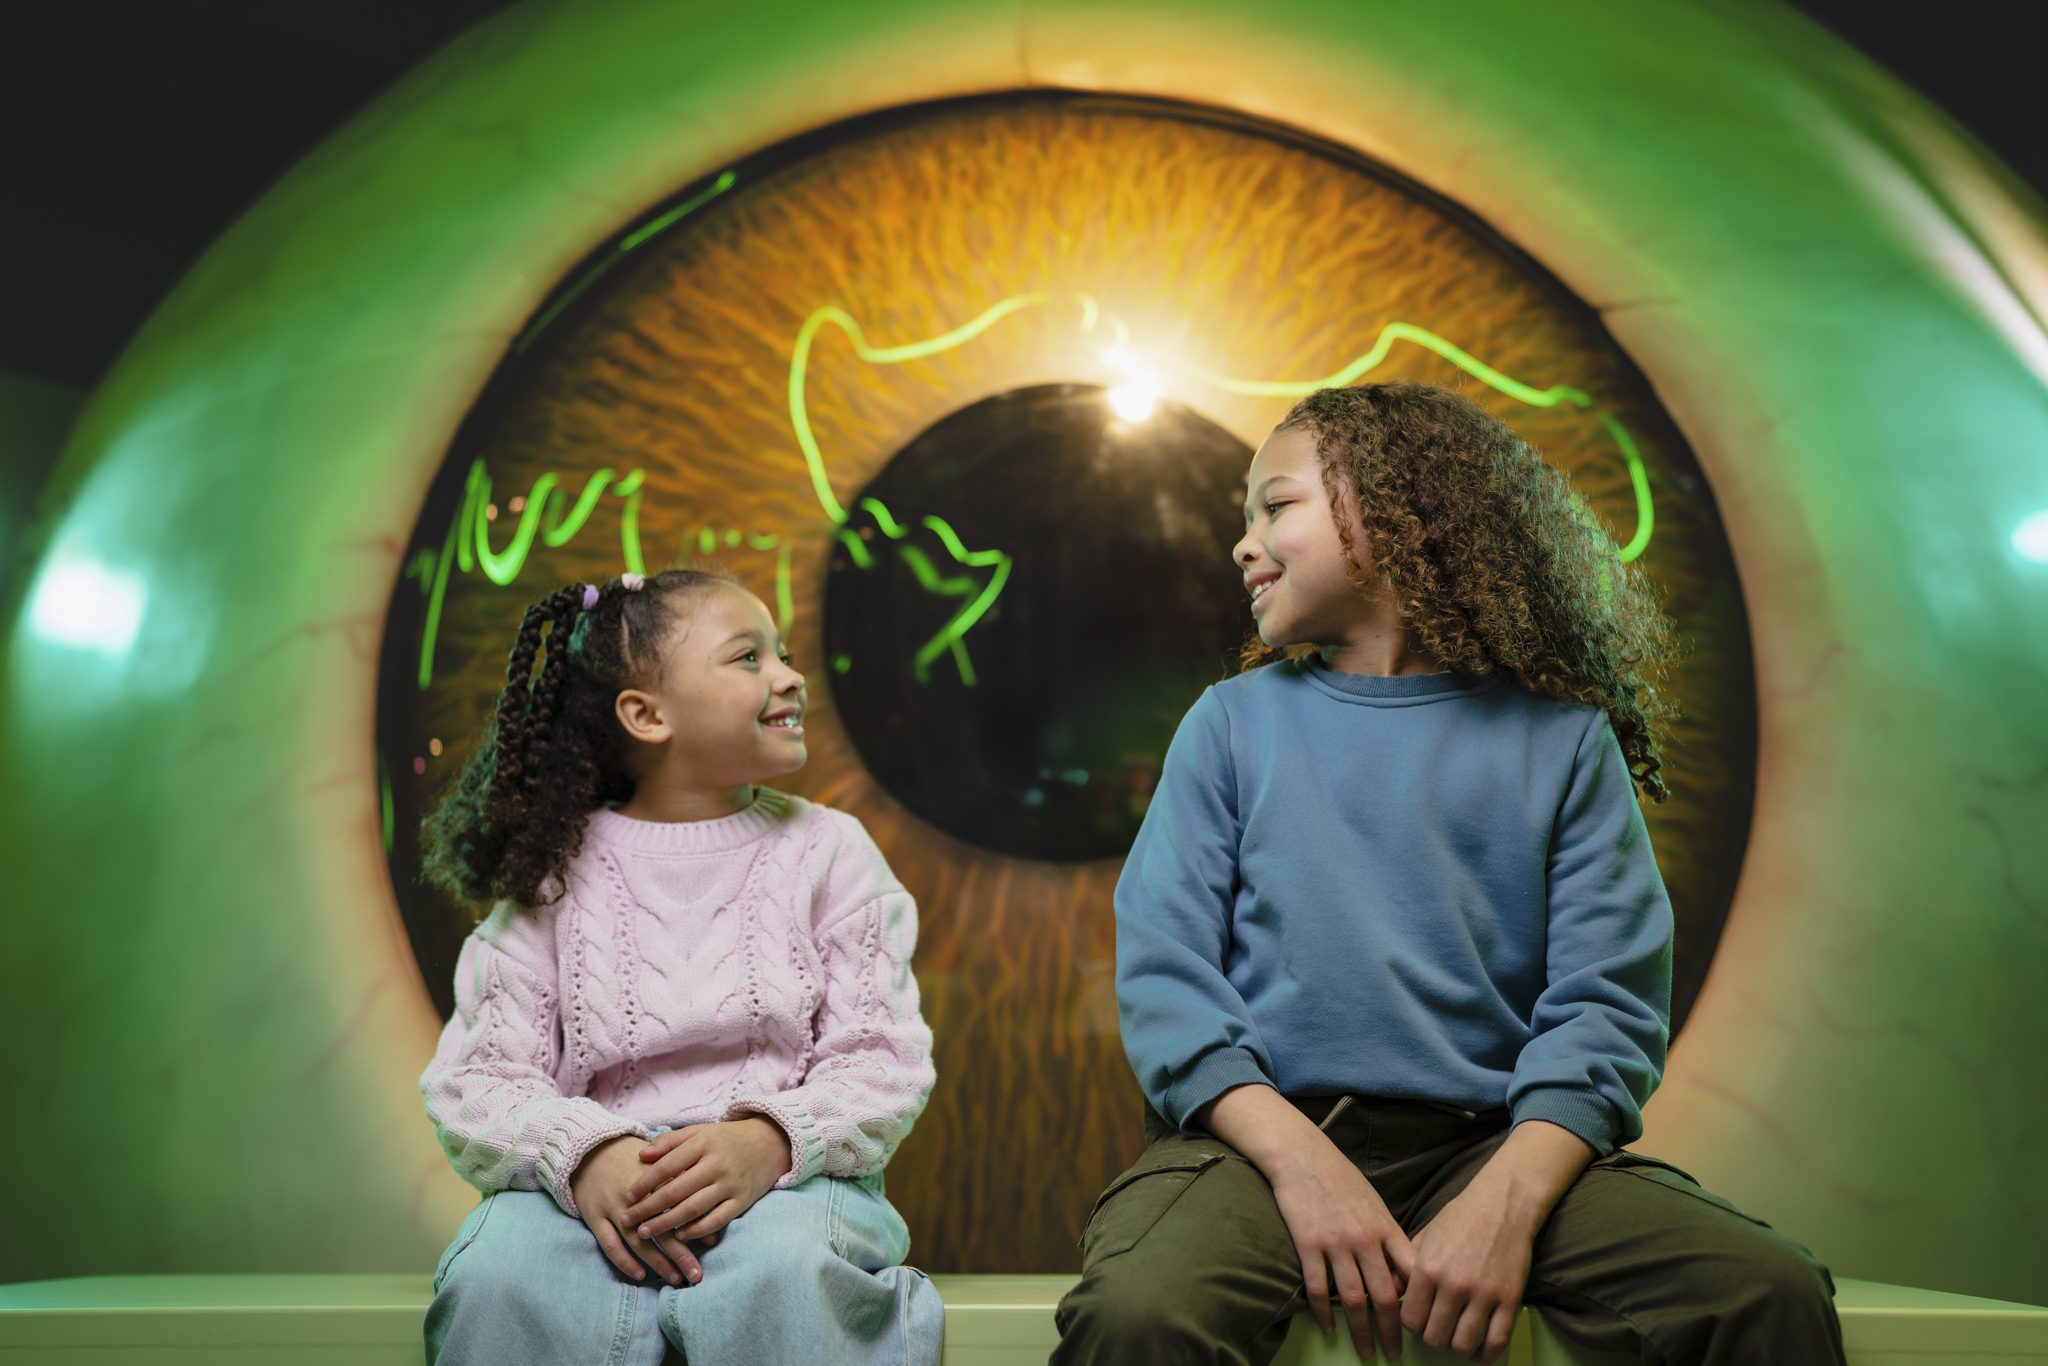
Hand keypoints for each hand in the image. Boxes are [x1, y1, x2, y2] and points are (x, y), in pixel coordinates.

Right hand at [570, 1134, 699, 1286]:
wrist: (590, 1150)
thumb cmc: (632, 1159)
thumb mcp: (659, 1163)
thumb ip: (682, 1182)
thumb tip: (709, 1211)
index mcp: (654, 1179)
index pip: (679, 1205)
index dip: (696, 1225)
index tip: (712, 1245)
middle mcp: (634, 1195)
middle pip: (661, 1228)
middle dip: (681, 1254)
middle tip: (697, 1275)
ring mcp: (612, 1207)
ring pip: (637, 1240)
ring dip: (658, 1262)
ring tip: (676, 1278)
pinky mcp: (594, 1216)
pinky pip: (609, 1244)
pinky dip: (624, 1262)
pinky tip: (640, 1274)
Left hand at [622, 1116, 792, 1248]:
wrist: (769, 1143)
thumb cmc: (726, 1139)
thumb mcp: (700, 1132)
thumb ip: (670, 1142)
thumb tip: (642, 1155)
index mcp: (703, 1143)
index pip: (667, 1165)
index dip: (644, 1183)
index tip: (626, 1196)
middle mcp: (716, 1164)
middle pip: (676, 1191)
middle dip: (648, 1208)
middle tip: (627, 1221)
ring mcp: (730, 1183)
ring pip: (693, 1208)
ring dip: (666, 1223)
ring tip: (645, 1233)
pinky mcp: (742, 1200)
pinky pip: (716, 1220)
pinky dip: (696, 1230)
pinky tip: (679, 1236)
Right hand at [1202, 1086, 1412, 1358]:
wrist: (1303, 1156)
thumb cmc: (1342, 1179)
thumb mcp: (1376, 1204)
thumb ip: (1390, 1239)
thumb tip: (1402, 1275)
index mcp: (1386, 1228)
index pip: (1411, 1274)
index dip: (1418, 1304)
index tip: (1420, 1327)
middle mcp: (1365, 1240)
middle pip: (1385, 1297)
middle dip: (1392, 1331)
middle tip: (1394, 1355)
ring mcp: (1336, 1243)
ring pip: (1353, 1299)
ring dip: (1360, 1331)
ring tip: (1366, 1352)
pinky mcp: (1308, 1245)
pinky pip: (1318, 1288)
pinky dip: (1324, 1313)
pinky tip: (1329, 1328)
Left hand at [1400, 1120, 1591, 1362]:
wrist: (1504, 1202)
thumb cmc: (1461, 1217)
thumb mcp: (1425, 1235)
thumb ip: (1406, 1265)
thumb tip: (1393, 1291)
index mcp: (1427, 1269)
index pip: (1410, 1320)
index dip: (1413, 1325)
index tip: (1421, 1319)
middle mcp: (1453, 1285)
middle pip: (1434, 1338)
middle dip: (1434, 1339)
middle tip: (1440, 1329)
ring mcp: (1483, 1294)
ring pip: (1463, 1344)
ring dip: (1458, 1347)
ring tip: (1459, 1338)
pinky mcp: (1509, 1300)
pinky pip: (1496, 1342)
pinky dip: (1485, 1355)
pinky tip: (1479, 1351)